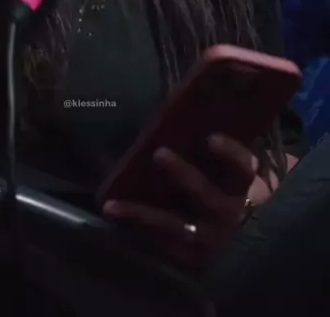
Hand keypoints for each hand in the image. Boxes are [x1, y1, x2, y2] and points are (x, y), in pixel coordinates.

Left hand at [103, 134, 257, 269]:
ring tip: (114, 204)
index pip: (243, 168)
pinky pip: (160, 241)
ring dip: (143, 213)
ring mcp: (207, 238)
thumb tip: (190, 99)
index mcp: (241, 187)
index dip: (230, 154)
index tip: (210, 138)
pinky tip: (113, 211)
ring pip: (174, 226)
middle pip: (206, 194)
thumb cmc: (227, 187)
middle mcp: (226, 213)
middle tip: (159, 153)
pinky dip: (136, 225)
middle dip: (183, 175)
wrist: (239, 241)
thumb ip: (214, 144)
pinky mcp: (189, 256)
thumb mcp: (229, 170)